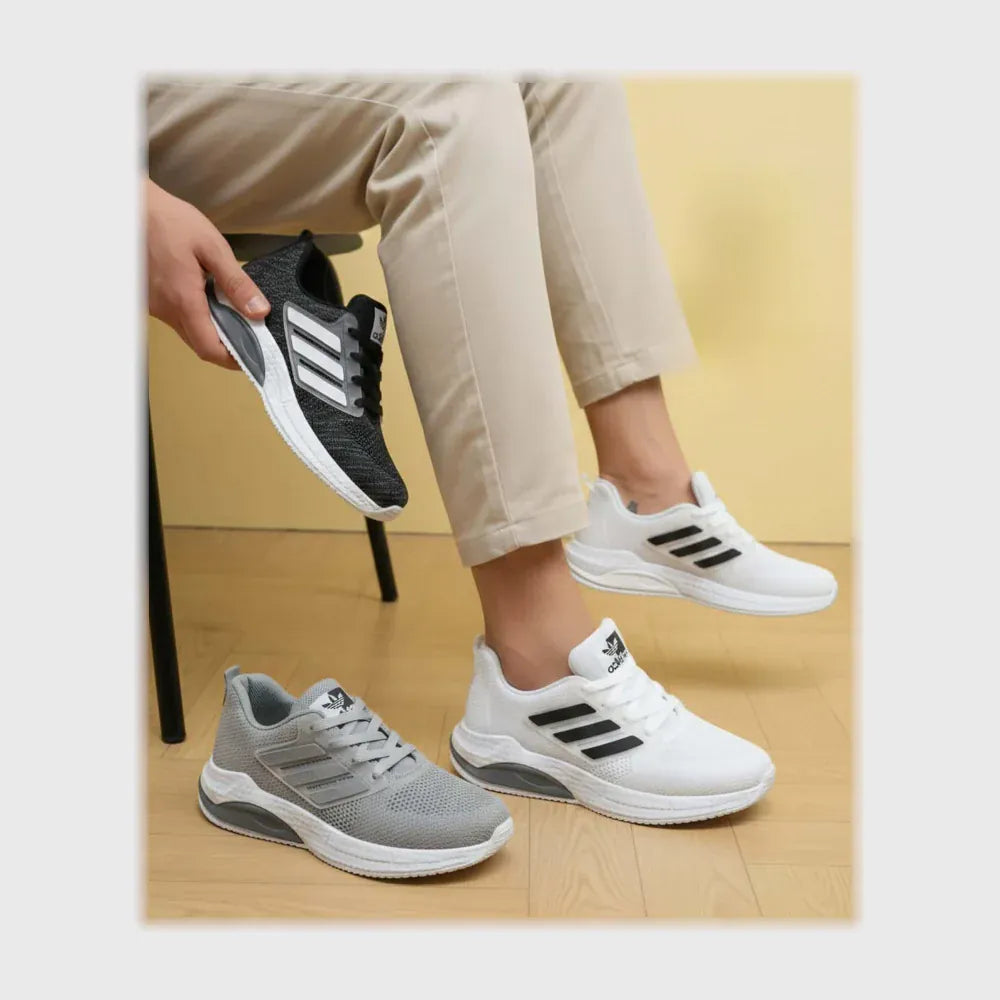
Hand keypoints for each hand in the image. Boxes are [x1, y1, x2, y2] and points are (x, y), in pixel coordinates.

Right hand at [145, 178, 269, 368]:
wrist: (132, 206)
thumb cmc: (168, 220)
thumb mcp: (212, 247)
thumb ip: (237, 283)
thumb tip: (259, 310)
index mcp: (182, 300)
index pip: (209, 349)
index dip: (233, 359)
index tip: (253, 355)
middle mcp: (165, 309)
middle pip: (199, 345)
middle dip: (226, 346)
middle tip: (250, 334)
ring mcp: (154, 306)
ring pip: (187, 332)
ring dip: (211, 329)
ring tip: (232, 311)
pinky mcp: (149, 299)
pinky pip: (176, 317)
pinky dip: (195, 316)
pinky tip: (206, 296)